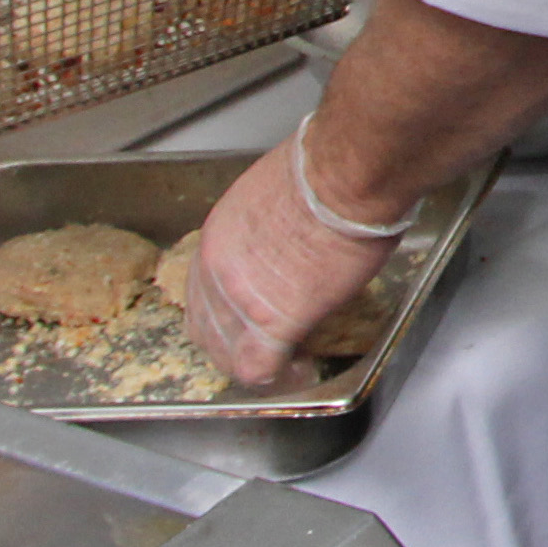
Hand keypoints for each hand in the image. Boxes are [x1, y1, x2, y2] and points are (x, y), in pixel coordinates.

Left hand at [183, 127, 402, 385]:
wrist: (344, 174)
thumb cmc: (326, 168)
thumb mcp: (277, 191)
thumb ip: (271, 223)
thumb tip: (293, 229)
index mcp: (218, 234)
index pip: (203, 291)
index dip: (227, 312)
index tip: (254, 317)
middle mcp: (216, 268)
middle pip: (206, 328)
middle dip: (233, 345)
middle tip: (265, 350)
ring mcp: (240, 297)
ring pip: (226, 353)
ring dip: (255, 363)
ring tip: (286, 366)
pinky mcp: (273, 321)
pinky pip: (259, 368)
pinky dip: (280, 378)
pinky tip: (300, 371)